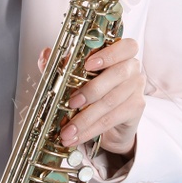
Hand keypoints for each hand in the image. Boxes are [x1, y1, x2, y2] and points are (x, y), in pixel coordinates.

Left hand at [37, 37, 142, 157]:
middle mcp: (132, 68)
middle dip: (91, 90)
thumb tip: (45, 54)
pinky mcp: (136, 109)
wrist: (111, 124)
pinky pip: (111, 119)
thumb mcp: (77, 77)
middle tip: (72, 102)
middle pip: (117, 74)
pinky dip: (91, 129)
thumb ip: (62, 65)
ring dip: (85, 117)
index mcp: (121, 54)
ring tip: (68, 129)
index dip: (108, 54)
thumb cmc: (95, 93)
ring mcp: (136, 89)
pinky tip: (77, 136)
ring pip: (111, 101)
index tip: (88, 64)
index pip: (125, 46)